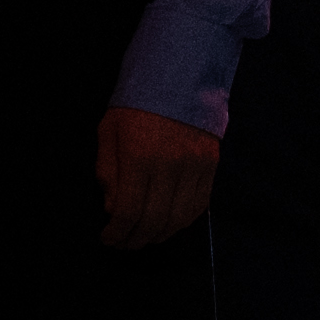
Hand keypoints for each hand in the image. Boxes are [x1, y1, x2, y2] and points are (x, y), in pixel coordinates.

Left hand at [92, 106, 223, 250]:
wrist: (178, 76)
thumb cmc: (136, 105)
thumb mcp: (108, 132)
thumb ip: (108, 172)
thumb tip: (113, 209)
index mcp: (139, 156)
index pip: (129, 211)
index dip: (117, 232)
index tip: (108, 238)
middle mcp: (169, 165)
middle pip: (154, 221)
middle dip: (136, 239)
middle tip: (125, 243)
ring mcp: (194, 166)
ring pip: (179, 218)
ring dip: (160, 234)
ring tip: (146, 236)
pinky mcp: (211, 165)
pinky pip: (199, 205)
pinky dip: (183, 221)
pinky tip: (169, 223)